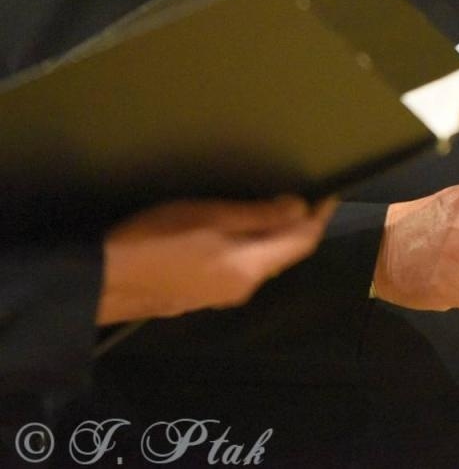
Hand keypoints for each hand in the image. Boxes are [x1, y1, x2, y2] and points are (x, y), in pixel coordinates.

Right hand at [97, 195, 334, 324]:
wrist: (99, 282)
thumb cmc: (155, 242)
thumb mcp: (210, 217)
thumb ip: (258, 216)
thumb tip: (299, 209)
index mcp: (250, 270)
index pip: (302, 243)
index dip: (319, 217)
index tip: (328, 193)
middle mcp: (241, 289)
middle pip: (282, 255)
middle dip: (296, 226)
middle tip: (301, 196)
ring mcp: (217, 297)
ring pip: (259, 262)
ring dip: (270, 237)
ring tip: (272, 207)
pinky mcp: (196, 296)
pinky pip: (236, 268)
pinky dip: (246, 247)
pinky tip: (236, 231)